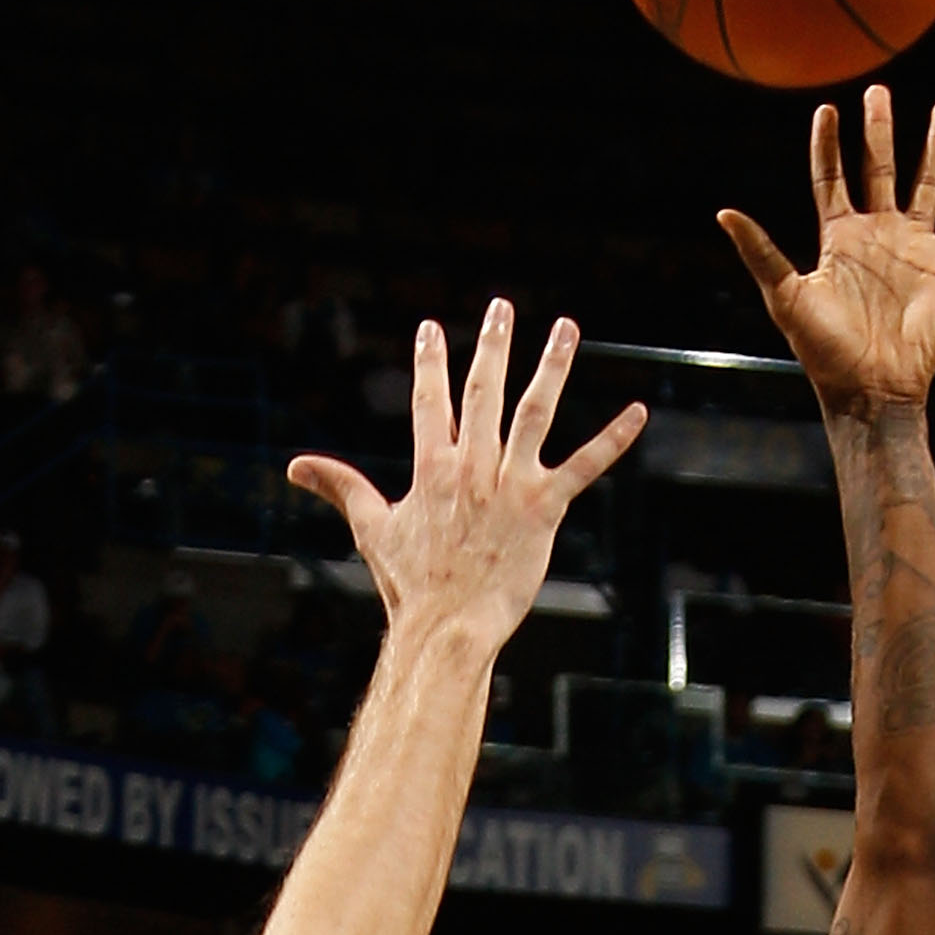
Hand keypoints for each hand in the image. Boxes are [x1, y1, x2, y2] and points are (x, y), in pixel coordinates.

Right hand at [288, 299, 645, 664]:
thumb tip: (295, 467)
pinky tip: (638, 412)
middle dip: (492, 344)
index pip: (431, 400)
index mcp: (432, 466)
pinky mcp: (545, 508)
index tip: (431, 329)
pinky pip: (586, 465)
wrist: (448, 626)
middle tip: (501, 307)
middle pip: (484, 390)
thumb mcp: (371, 527)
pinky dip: (614, 438)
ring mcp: (510, 483)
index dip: (431, 361)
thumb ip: (341, 487)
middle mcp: (472, 465)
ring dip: (552, 366)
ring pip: (535, 411)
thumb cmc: (409, 583)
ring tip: (566, 328)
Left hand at [719, 85, 934, 411]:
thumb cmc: (825, 350)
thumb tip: (724, 213)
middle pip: (878, 168)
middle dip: (879, 130)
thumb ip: (761, 253)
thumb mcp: (787, 296)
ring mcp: (912, 247)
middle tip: (878, 91)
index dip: (828, 145)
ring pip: (928, 182)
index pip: (831, 178)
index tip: (827, 109)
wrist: (872, 387)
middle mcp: (876, 235)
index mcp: (838, 238)